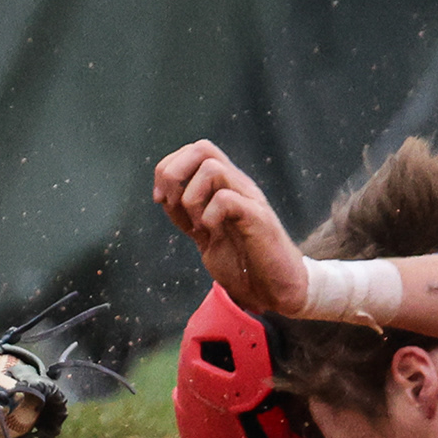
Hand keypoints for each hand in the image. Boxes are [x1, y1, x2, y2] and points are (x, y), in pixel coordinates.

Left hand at [153, 139, 306, 314]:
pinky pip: (227, 199)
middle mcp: (238, 185)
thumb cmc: (243, 262)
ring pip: (212, 168)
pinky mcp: (258, 218)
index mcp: (224, 186)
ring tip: (197, 224)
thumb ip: (186, 214)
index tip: (160, 199)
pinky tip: (212, 233)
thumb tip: (162, 195)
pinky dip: (209, 215)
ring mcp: (249, 199)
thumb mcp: (204, 234)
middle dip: (174, 173)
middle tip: (173, 204)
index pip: (194, 150)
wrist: (276, 289)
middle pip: (203, 148)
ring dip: (192, 197)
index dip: (168, 168)